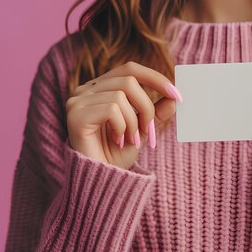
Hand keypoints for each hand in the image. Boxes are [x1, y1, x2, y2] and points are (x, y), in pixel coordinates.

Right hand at [65, 61, 182, 169]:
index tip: (176, 93)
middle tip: (148, 130)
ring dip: (134, 121)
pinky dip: (122, 126)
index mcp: (100, 88)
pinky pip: (111, 109)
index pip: (130, 69)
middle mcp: (85, 90)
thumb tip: (174, 97)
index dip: (155, 78)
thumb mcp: (142, 130)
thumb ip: (156, 112)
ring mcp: (77, 101)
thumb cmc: (116, 155)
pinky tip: (117, 141)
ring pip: (121, 95)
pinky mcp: (75, 115)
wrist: (99, 181)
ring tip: (130, 139)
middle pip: (129, 80)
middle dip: (146, 107)